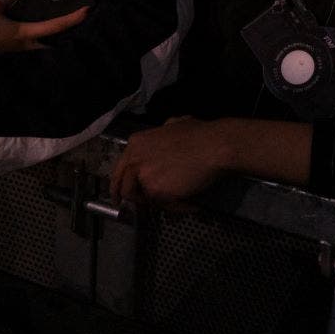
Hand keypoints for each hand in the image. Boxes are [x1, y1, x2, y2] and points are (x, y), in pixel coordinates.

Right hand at [0, 0, 88, 67]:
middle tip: (81, 11)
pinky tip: (47, 21)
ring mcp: (24, 48)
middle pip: (56, 36)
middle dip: (70, 26)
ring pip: (48, 40)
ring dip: (58, 30)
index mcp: (24, 33)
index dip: (72, 19)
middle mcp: (28, 43)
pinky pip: (38, 39)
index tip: (86, 10)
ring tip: (68, 14)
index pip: (54, 26)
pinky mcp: (18, 48)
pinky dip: (46, 31)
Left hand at [110, 116, 231, 204]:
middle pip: (124, 188)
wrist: (214, 146)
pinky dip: (178, 208)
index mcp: (136, 143)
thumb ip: (163, 131)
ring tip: (178, 202)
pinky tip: (192, 204)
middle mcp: (135, 160)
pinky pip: (165, 206)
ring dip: (160, 204)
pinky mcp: (157, 192)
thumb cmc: (199, 133)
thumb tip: (165, 130)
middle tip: (143, 209)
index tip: (121, 195)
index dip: (120, 184)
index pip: (120, 169)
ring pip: (145, 200)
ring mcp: (144, 177)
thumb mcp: (175, 123)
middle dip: (133, 200)